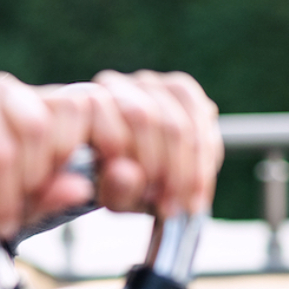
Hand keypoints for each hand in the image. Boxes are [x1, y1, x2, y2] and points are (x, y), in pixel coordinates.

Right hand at [0, 74, 96, 237]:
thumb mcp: (25, 201)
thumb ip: (52, 193)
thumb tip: (82, 189)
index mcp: (37, 101)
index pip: (75, 105)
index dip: (74, 149)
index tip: (66, 190)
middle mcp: (7, 90)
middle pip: (39, 128)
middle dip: (31, 182)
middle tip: (17, 217)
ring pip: (3, 147)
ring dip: (1, 196)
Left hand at [88, 70, 222, 216]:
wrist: (128, 169)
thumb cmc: (112, 183)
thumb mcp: (108, 195)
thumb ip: (114, 188)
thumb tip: (129, 175)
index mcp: (82, 108)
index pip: (113, 132)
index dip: (143, 171)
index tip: (160, 206)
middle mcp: (110, 85)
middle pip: (148, 121)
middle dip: (169, 171)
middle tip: (177, 206)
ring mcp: (145, 82)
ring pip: (178, 123)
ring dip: (190, 169)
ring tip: (189, 203)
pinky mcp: (177, 87)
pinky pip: (201, 116)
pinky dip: (205, 154)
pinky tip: (200, 185)